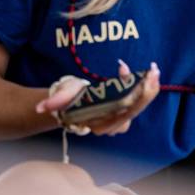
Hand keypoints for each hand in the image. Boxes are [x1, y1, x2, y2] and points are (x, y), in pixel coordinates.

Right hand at [35, 60, 160, 135]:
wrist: (71, 104)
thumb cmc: (68, 99)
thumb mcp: (60, 97)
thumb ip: (53, 102)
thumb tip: (41, 108)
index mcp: (99, 123)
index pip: (119, 114)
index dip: (130, 98)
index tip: (133, 79)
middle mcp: (112, 124)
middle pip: (134, 110)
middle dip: (146, 91)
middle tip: (154, 71)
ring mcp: (121, 117)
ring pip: (139, 105)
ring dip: (149, 88)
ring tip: (153, 70)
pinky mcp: (126, 109)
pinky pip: (138, 99)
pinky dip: (144, 86)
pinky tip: (144, 72)